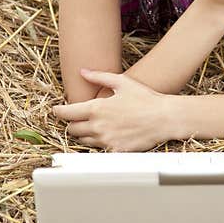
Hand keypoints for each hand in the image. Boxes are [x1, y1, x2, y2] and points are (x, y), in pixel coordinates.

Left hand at [51, 69, 173, 151]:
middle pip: (72, 129)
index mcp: (96, 108)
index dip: (58, 111)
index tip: (57, 110)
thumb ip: (99, 77)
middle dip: (72, 123)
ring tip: (93, 126)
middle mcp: (98, 126)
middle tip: (78, 118)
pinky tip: (106, 136)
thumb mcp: (122, 82)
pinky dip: (98, 144)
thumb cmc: (146, 98)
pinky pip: (98, 150)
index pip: (66, 113)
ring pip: (83, 141)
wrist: (165, 118)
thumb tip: (82, 72)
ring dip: (84, 134)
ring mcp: (106, 141)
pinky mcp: (115, 151)